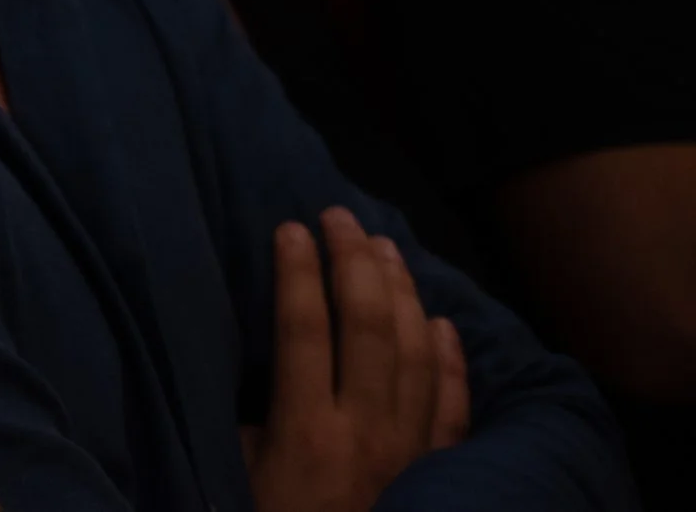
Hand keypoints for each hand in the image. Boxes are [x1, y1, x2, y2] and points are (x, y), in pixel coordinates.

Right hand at [246, 208, 468, 511]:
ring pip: (414, 352)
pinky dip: (450, 360)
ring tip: (384, 247)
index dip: (296, 272)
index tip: (290, 227)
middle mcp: (365, 430)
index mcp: (306, 430)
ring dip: (401, 292)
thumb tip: (262, 365)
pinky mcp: (439, 471)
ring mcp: (410, 449)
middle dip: (352, 262)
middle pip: (366, 326)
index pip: (302, 329)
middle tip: (339, 216)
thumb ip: (255, 421)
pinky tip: (441, 322)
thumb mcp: (242, 478)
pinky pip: (453, 406)